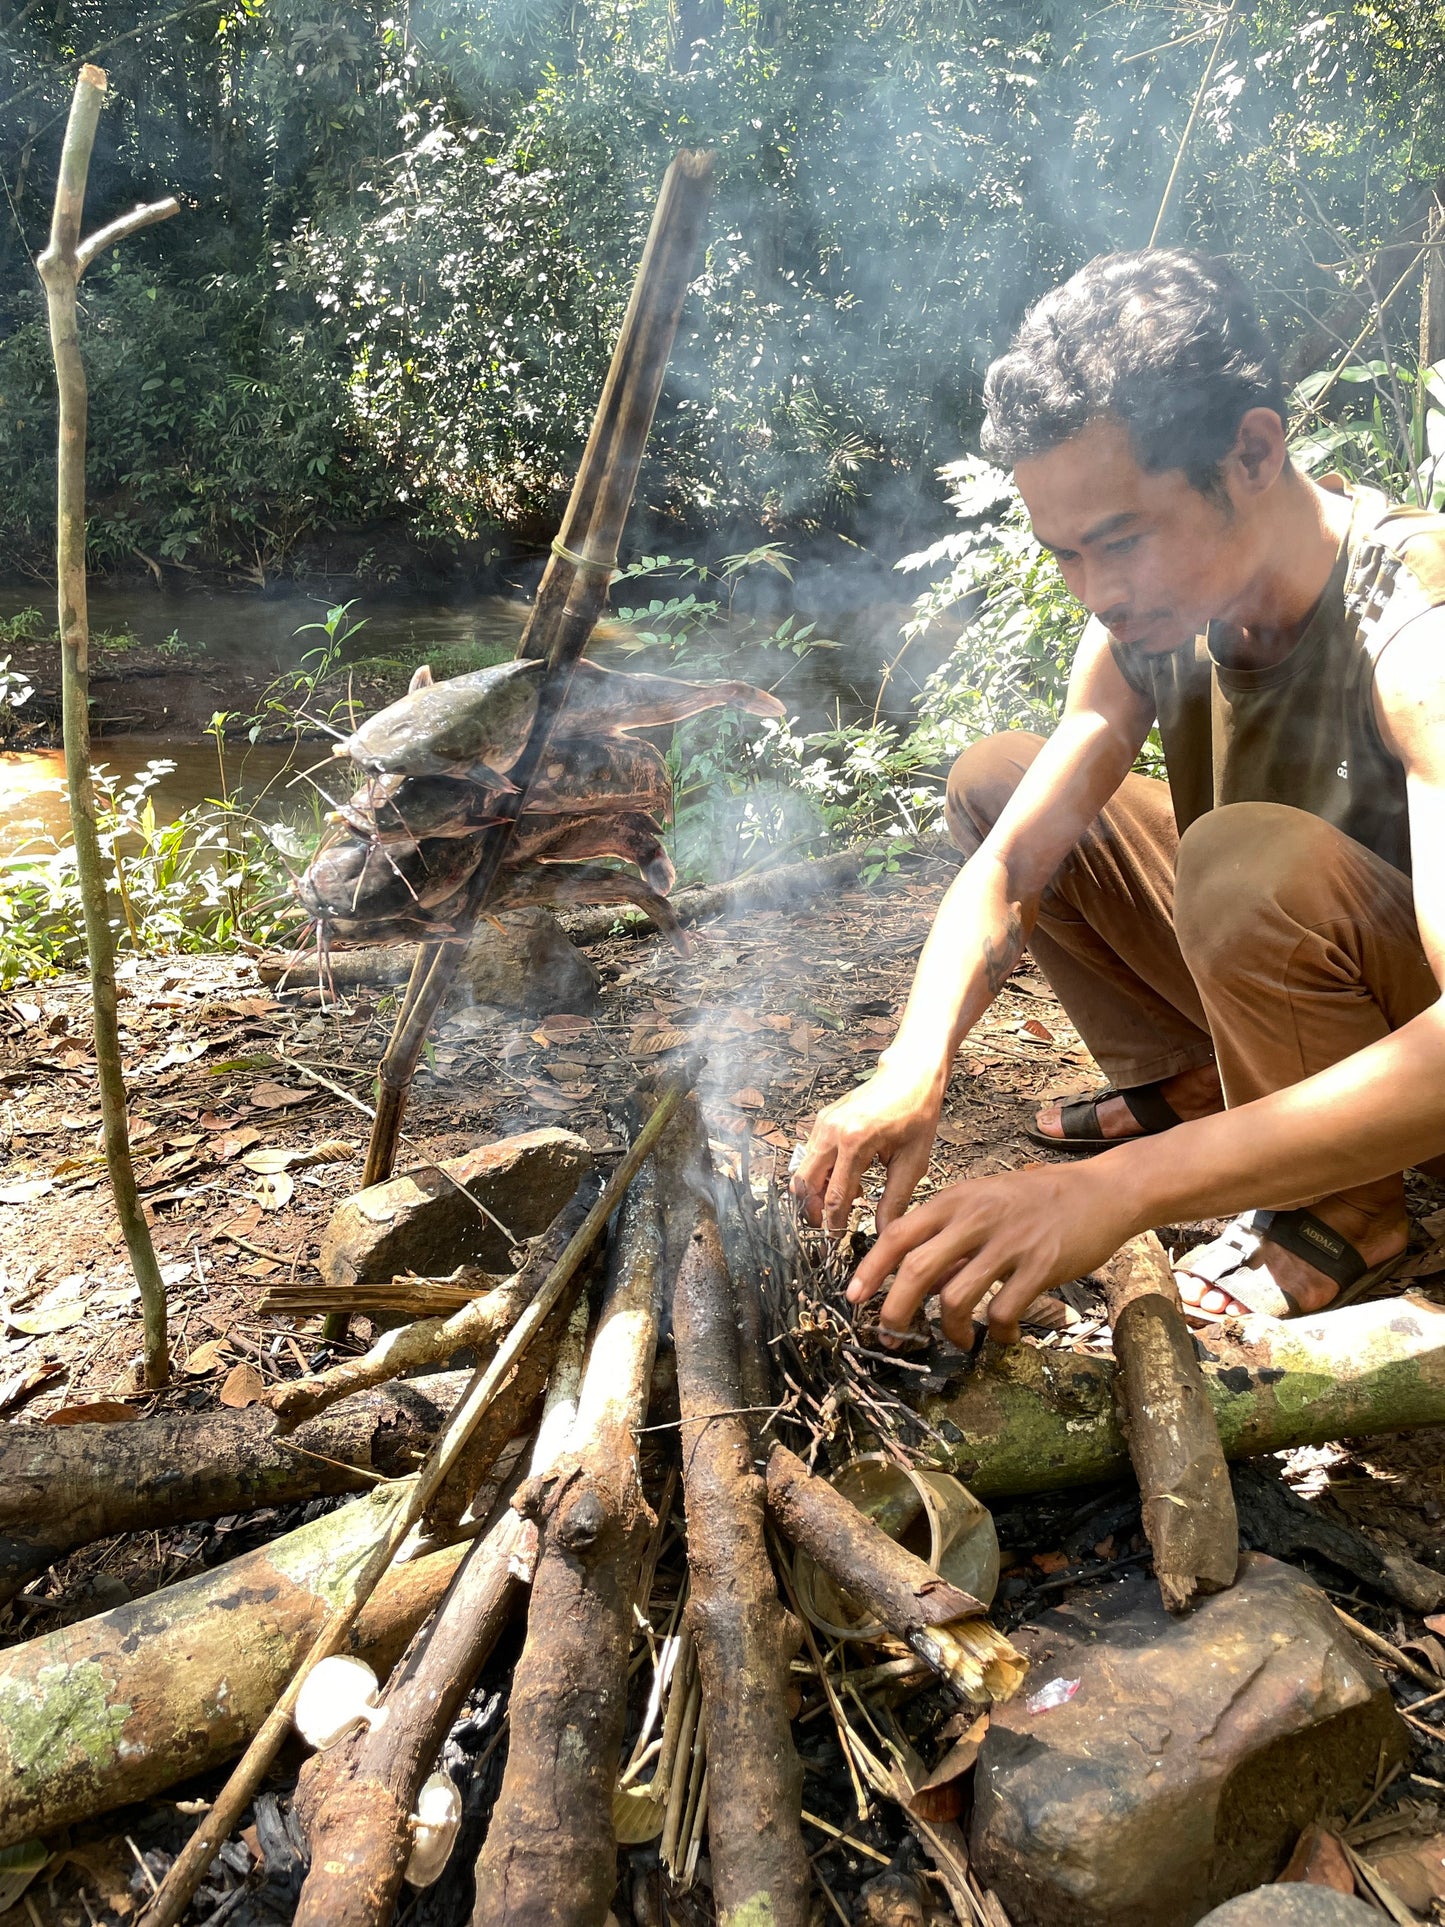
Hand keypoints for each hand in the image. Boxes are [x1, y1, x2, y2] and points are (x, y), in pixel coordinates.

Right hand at [790, 1067, 942, 1234]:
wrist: (910, 1075)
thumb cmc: (916, 1113)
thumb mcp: (913, 1162)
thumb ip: (895, 1200)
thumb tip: (885, 1231)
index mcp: (855, 1142)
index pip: (835, 1195)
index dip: (833, 1223)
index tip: (836, 1239)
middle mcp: (832, 1131)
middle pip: (805, 1184)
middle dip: (813, 1209)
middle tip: (829, 1225)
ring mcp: (824, 1124)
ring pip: (804, 1170)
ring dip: (817, 1191)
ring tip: (844, 1202)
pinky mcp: (823, 1120)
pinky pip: (812, 1155)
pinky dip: (821, 1174)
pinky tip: (847, 1180)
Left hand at [846, 1157, 1138, 1344]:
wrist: (1100, 1192)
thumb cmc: (1035, 1199)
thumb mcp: (983, 1200)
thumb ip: (950, 1233)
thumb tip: (916, 1276)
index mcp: (955, 1200)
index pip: (898, 1234)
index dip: (871, 1269)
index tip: (854, 1298)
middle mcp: (975, 1218)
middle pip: (917, 1270)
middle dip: (895, 1311)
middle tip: (891, 1336)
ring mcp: (1008, 1243)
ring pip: (956, 1297)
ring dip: (951, 1330)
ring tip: (959, 1340)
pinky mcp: (1040, 1266)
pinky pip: (1004, 1312)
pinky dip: (1000, 1334)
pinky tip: (1005, 1336)